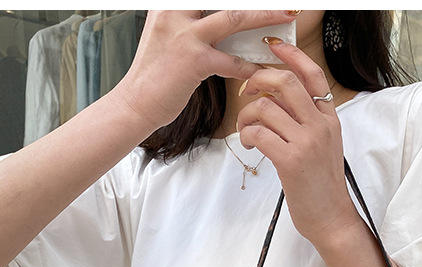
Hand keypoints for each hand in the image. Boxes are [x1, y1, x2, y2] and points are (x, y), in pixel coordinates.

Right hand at [114, 10, 298, 132]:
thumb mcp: (168, 36)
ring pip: (233, 18)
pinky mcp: (193, 60)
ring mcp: (184, 34)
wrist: (135, 102)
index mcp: (170, 4)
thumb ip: (190, 23)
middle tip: (282, 0)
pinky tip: (263, 72)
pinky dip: (249, 67)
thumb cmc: (155, 74)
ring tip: (286, 17)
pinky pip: (231, 61)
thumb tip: (223, 20)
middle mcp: (175, 11)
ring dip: (264, 17)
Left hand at [237, 40, 360, 247]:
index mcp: (330, 119)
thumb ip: (307, 122)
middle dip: (258, 80)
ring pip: (265, 107)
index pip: (312, 75)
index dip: (291, 55)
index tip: (273, 48)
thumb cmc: (322, 186)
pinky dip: (247, 136)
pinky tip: (251, 146)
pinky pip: (259, 133)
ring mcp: (307, 142)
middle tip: (247, 92)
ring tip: (247, 131)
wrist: (332, 219)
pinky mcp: (291, 161)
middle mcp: (321, 126)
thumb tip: (277, 101)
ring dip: (246, 115)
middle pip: (285, 82)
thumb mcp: (323, 147)